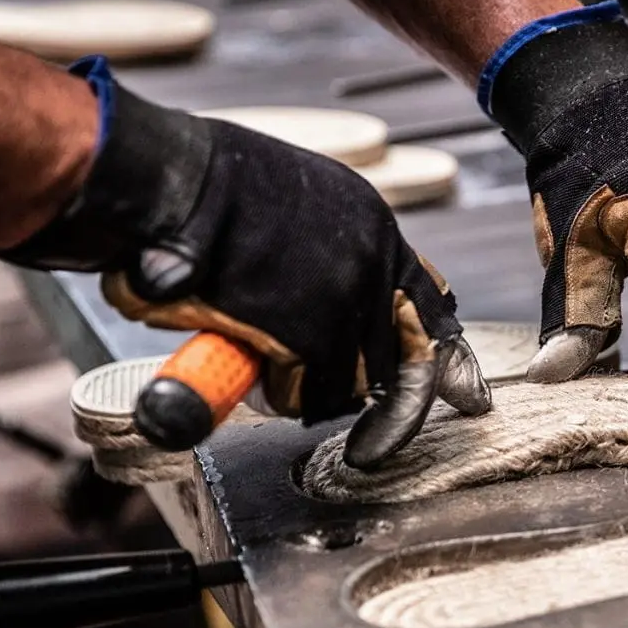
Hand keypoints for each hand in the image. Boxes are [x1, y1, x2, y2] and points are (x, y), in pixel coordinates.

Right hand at [0, 57, 489, 468]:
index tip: (466, 397)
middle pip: (405, 362)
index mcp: (373, 227)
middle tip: (372, 447)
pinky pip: (304, 395)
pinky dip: (275, 395)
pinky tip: (247, 363)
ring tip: (267, 365)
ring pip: (351, 385)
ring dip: (312, 392)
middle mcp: (374, 261)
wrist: (161, 180)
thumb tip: (333, 309)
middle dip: (390, 410)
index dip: (445, 358)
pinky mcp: (309, 333)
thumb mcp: (295, 209)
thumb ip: (325, 257)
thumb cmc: (202, 193)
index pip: (430, 304)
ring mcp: (346, 299)